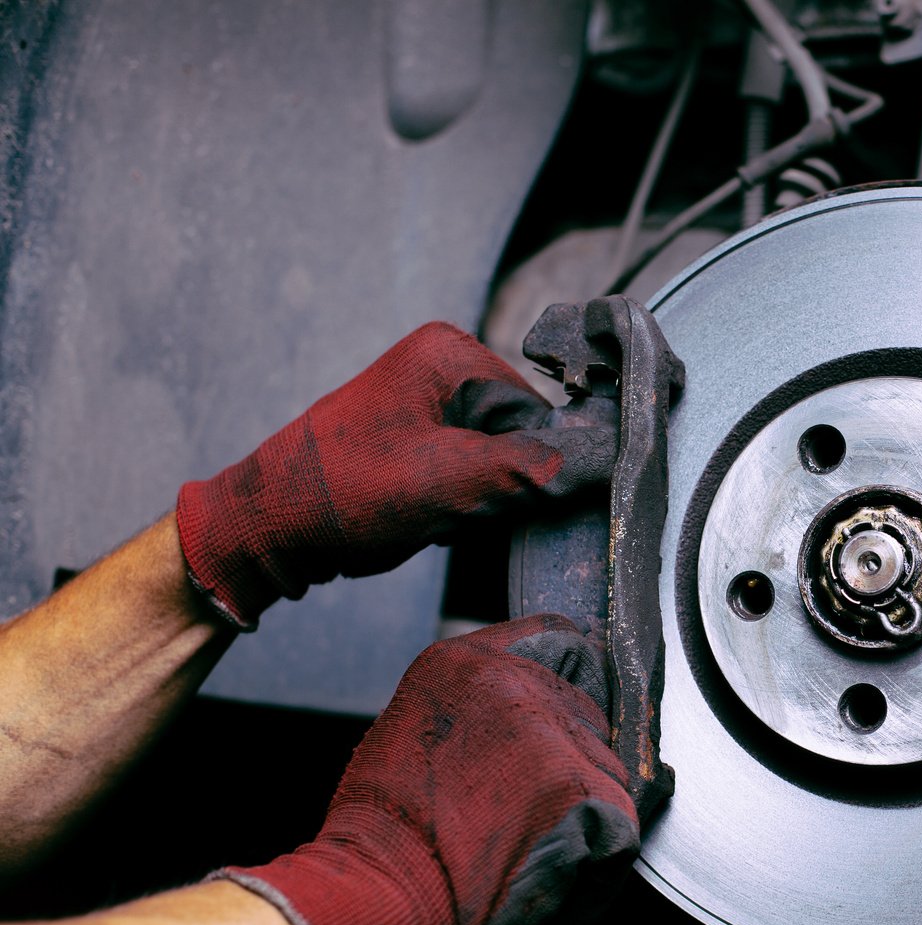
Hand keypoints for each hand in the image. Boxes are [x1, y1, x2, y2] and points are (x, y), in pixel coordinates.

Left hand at [176, 322, 616, 627]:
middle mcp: (443, 364)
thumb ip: (531, 470)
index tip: (493, 501)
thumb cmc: (343, 495)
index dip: (529, 468)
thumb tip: (606, 462)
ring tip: (433, 511)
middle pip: (521, 437)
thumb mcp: (449, 484)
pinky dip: (460, 501)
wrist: (268, 528)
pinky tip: (427, 515)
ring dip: (478, 499)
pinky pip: (471, 469)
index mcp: (451, 353)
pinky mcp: (420, 434)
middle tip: (453, 508)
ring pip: (499, 461)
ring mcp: (429, 399)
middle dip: (499, 484)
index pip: (539, 416)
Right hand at [214, 615, 667, 924]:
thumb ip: (475, 711)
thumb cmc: (381, 838)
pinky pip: (621, 822)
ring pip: (608, 770)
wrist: (380, 899)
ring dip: (587, 809)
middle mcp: (516, 683)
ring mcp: (556, 734)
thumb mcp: (410, 734)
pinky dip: (599, 854)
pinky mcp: (586, 789)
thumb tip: (522, 720)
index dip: (568, 685)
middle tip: (526, 811)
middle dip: (573, 760)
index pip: (559, 642)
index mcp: (464, 663)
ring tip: (527, 844)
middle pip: (589, 715)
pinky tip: (548, 869)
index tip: (565, 718)